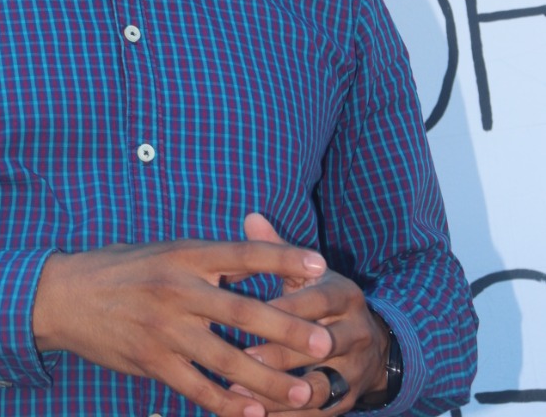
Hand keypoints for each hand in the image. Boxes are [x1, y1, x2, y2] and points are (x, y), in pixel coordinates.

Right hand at [32, 235, 332, 416]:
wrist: (66, 295)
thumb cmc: (122, 268)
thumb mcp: (165, 251)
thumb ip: (207, 260)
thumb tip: (254, 260)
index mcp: (185, 254)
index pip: (243, 254)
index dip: (283, 259)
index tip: (320, 265)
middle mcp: (178, 289)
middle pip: (243, 312)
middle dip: (288, 330)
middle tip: (324, 343)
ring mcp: (165, 328)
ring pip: (227, 359)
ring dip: (270, 380)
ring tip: (306, 392)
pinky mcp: (152, 361)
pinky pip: (198, 388)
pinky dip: (228, 405)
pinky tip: (254, 414)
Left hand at [235, 215, 389, 415]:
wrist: (371, 343)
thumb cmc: (321, 300)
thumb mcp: (308, 273)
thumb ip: (279, 250)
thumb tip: (251, 216)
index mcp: (345, 295)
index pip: (318, 301)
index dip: (287, 308)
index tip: (250, 313)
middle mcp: (357, 333)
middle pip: (321, 346)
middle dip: (281, 355)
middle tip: (242, 360)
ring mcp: (356, 371)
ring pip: (320, 387)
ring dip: (280, 394)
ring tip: (241, 396)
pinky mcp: (348, 402)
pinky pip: (318, 416)